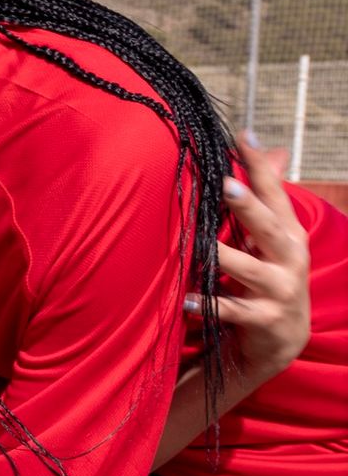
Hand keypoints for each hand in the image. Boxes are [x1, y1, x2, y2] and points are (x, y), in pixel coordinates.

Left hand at [189, 135, 309, 380]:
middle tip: (225, 183)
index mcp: (288, 233)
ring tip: (194, 245)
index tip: (241, 135)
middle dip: (247, 205)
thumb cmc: (267, 277)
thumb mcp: (270, 237)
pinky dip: (209, 305)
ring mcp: (280, 289)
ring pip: (248, 268)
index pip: (276, 193)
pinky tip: (187, 300)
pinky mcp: (266, 319)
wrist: (280, 340)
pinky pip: (233, 311)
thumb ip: (265, 197)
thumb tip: (268, 146)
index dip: (260, 165)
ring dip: (220, 256)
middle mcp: (289, 257)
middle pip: (268, 226)